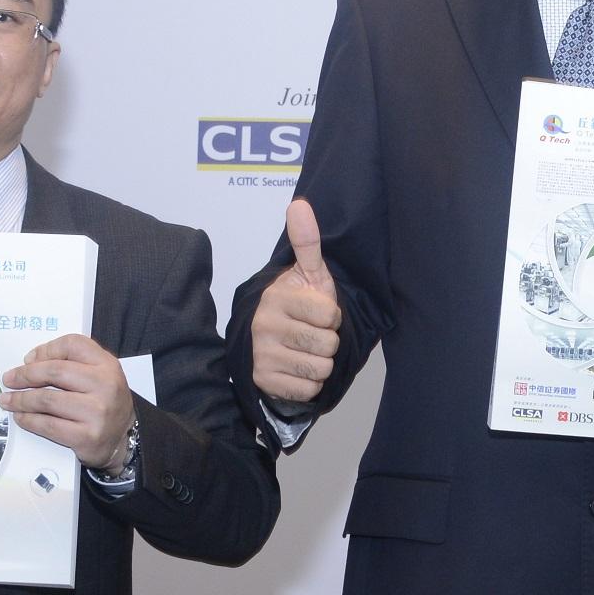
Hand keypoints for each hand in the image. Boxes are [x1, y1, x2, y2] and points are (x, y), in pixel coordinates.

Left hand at [4, 334, 135, 473]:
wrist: (122, 438)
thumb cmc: (103, 402)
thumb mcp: (99, 374)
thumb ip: (71, 362)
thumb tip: (30, 361)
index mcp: (107, 364)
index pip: (72, 345)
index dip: (46, 350)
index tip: (28, 359)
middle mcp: (105, 385)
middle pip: (55, 371)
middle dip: (25, 375)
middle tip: (9, 379)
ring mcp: (97, 412)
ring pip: (47, 400)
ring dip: (21, 399)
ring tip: (7, 400)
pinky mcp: (86, 436)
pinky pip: (48, 425)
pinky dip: (29, 420)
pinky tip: (20, 417)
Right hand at [249, 198, 342, 406]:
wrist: (271, 341)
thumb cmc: (298, 305)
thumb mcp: (308, 273)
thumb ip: (307, 242)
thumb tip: (299, 204)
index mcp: (277, 297)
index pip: (330, 315)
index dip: (332, 317)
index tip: (319, 313)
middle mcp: (263, 325)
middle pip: (327, 344)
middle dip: (328, 342)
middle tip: (312, 333)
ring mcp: (261, 355)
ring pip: (320, 368)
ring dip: (321, 363)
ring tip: (306, 350)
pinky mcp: (263, 381)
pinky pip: (308, 390)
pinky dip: (310, 384)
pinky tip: (298, 369)